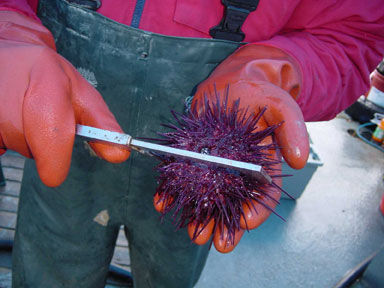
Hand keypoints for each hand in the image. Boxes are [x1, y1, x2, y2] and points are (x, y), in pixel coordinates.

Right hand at [0, 11, 129, 186]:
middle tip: (40, 120)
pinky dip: (5, 138)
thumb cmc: (46, 76)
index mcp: (48, 79)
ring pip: (12, 145)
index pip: (51, 130)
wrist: (9, 56)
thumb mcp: (80, 93)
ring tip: (22, 112)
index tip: (56, 173)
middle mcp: (11, 88)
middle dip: (41, 144)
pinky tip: (7, 116)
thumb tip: (118, 155)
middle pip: (31, 145)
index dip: (54, 158)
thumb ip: (101, 125)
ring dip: (22, 140)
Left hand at [189, 44, 309, 252]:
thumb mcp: (282, 106)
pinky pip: (182, 176)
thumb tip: (298, 161)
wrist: (231, 84)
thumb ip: (293, 131)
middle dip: (225, 225)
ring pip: (206, 196)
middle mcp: (236, 172)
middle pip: (232, 203)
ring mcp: (213, 166)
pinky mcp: (192, 156)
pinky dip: (172, 190)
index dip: (256, 210)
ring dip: (198, 214)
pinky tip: (164, 200)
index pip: (263, 194)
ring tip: (191, 229)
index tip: (246, 223)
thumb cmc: (259, 95)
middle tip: (216, 241)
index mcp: (262, 166)